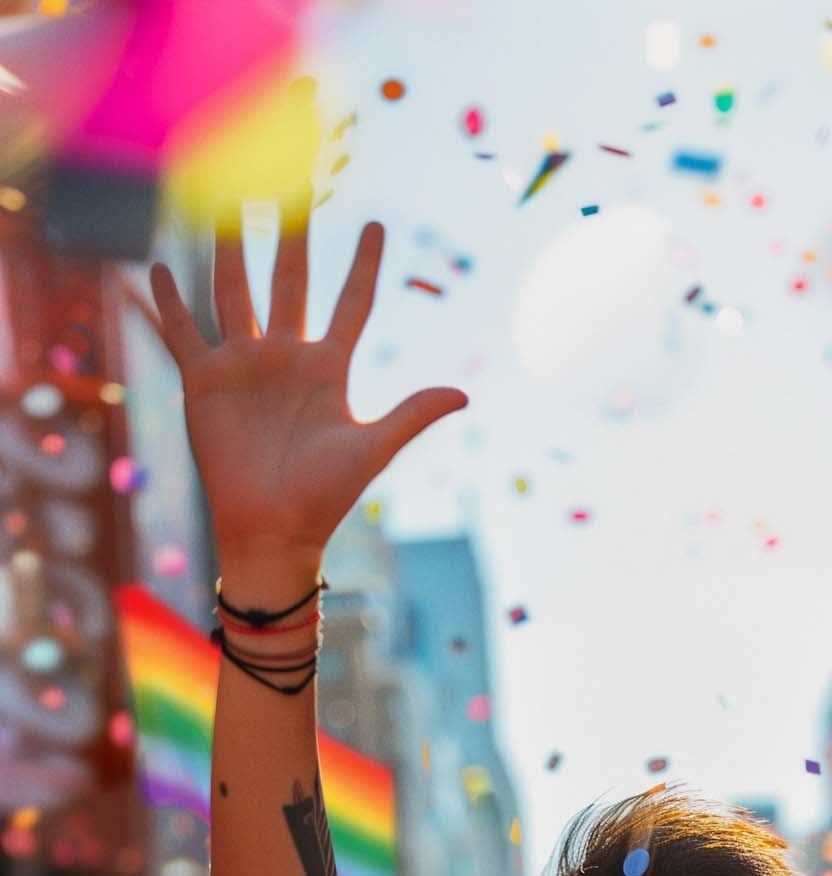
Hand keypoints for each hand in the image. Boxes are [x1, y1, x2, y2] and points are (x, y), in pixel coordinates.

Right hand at [149, 214, 466, 558]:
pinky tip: (157, 265)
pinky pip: (183, 331)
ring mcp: (244, 364)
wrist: (272, 530)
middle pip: (291, 279)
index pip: (352, 303)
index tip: (376, 224)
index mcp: (329, 368)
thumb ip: (412, 415)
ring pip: (235, 289)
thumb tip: (464, 395)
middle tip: (292, 179)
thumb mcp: (371, 449)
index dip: (365, 266)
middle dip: (292, 232)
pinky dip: (167, 301)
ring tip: (228, 199)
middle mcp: (286, 356)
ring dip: (231, 246)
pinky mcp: (204, 381)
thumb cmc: (325, 497)